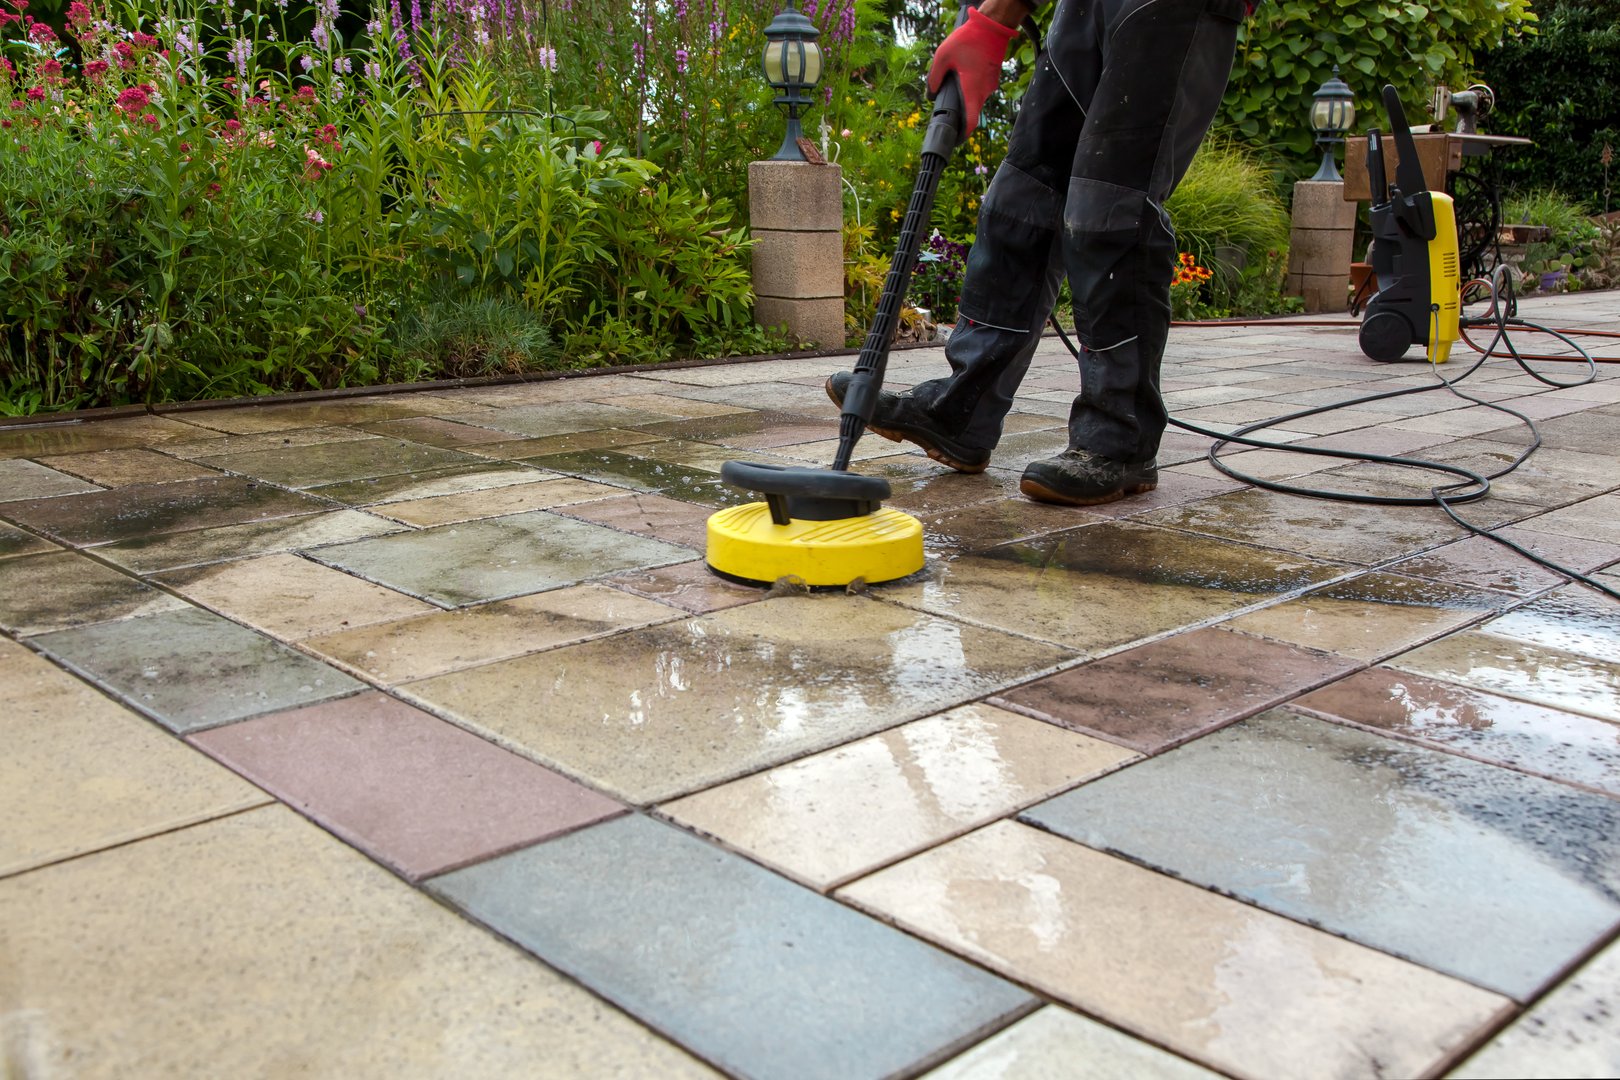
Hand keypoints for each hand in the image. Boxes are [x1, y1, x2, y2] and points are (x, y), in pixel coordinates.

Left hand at [927, 6, 1019, 136]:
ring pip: (975, 98)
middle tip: (945, 109)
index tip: (955, 140)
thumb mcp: (942, 56)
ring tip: (954, 84)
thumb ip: (934, 77)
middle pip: (971, 111)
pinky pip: (980, 89)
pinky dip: (971, 87)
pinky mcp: (992, 77)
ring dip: (965, 97)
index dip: (963, 135)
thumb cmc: (968, 39)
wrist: (992, 26)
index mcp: (972, 90)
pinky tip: (963, 75)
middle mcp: (984, 91)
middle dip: (959, 112)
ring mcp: (990, 85)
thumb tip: (930, 94)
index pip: (970, 122)